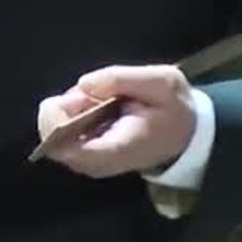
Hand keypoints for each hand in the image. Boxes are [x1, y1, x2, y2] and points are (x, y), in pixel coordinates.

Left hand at [34, 65, 195, 178]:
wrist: (186, 133)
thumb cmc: (174, 109)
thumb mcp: (161, 81)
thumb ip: (121, 79)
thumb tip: (83, 83)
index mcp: (118, 148)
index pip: (71, 150)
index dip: (58, 123)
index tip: (76, 96)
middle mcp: (98, 163)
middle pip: (55, 142)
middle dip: (65, 108)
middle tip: (96, 91)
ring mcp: (91, 162)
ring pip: (56, 136)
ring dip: (71, 109)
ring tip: (104, 96)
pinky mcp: (88, 156)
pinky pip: (65, 134)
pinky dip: (74, 113)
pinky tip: (100, 103)